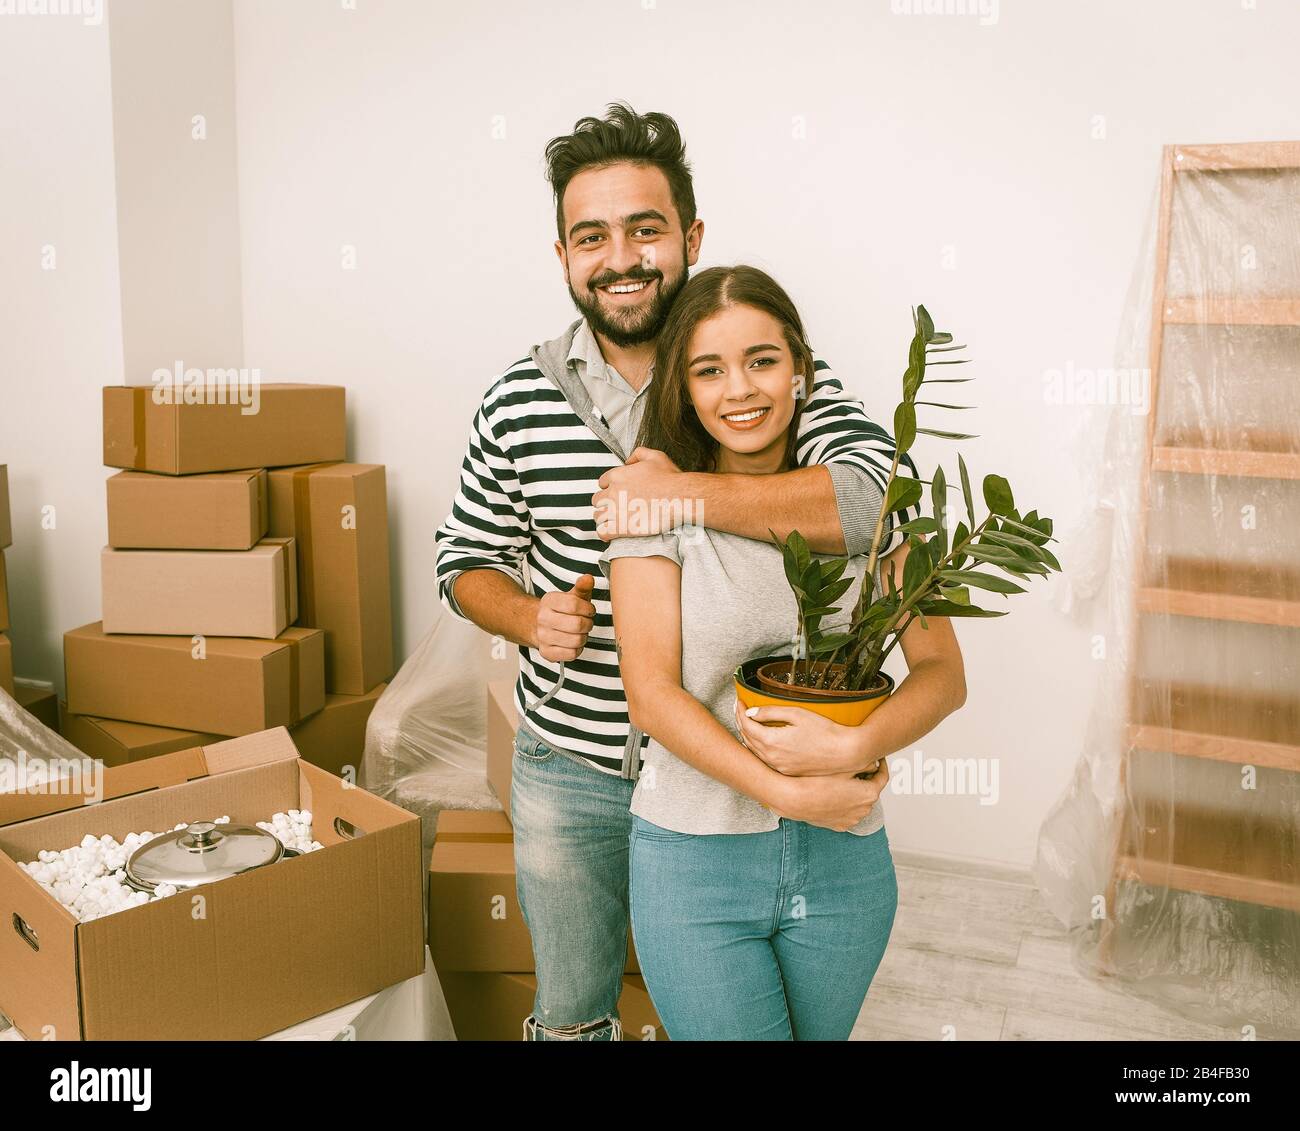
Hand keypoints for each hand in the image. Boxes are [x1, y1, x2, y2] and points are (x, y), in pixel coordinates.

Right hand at [535, 575, 595, 660]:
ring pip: (576, 640)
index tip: (589, 610)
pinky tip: (573, 642)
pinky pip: (572, 654)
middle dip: (588, 624)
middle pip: (577, 624)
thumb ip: (582, 587)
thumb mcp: (573, 596)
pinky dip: (577, 649)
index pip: (573, 604)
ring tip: (579, 632)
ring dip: (584, 637)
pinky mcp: (546, 652)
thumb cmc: (562, 610)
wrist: (541, 626)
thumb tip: (588, 578)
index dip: (588, 608)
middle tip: (586, 622)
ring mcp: (543, 636)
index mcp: (549, 601)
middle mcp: (542, 618)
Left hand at [593, 448, 689, 540]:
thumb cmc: (671, 478)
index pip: (602, 483)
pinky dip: (605, 534)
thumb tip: (628, 461)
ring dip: (604, 519)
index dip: (609, 488)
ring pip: (598, 517)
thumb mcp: (656, 456)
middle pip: (597, 500)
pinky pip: (602, 532)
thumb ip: (638, 454)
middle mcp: (613, 492)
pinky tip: (611, 534)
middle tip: (616, 508)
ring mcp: (615, 511)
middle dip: (605, 504)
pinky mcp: (621, 528)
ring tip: (613, 522)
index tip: (618, 493)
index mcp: (618, 475)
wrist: (681, 498)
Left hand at [734, 698, 878, 776]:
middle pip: (746, 738)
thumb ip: (771, 712)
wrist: (845, 753)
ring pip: (753, 750)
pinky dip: (758, 747)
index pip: (746, 724)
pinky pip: (764, 759)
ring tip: (747, 722)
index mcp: (772, 741)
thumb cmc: (825, 731)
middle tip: (740, 709)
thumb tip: (750, 712)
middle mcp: (772, 757)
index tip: (739, 701)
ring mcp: (779, 767)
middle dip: (740, 722)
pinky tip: (761, 739)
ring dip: (747, 735)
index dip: (740, 711)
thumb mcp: (797, 714)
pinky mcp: (786, 772)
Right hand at [767, 772, 882, 832]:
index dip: (881, 765)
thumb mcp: (843, 766)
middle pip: (870, 790)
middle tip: (857, 766)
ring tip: (843, 780)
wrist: (794, 799)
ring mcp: (852, 819)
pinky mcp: (840, 825)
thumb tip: (874, 763)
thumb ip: (864, 763)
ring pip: (859, 802)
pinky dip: (846, 804)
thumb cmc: (816, 782)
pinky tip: (834, 794)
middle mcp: (864, 810)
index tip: (876, 758)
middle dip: (866, 778)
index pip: (882, 777)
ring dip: (856, 792)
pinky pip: (848, 812)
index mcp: (868, 794)